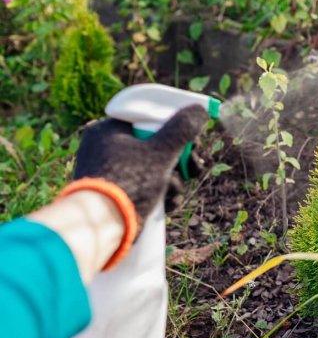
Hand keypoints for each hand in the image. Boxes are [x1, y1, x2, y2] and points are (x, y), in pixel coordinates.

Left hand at [74, 105, 208, 225]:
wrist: (99, 228)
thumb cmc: (127, 183)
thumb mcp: (161, 152)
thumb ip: (182, 129)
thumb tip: (199, 110)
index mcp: (108, 130)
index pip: (148, 120)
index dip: (174, 129)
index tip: (193, 141)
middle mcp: (107, 149)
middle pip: (155, 146)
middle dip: (180, 160)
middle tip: (196, 167)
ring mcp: (111, 172)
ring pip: (154, 169)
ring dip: (174, 181)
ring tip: (175, 192)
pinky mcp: (117, 194)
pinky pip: (146, 187)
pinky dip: (162, 194)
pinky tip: (169, 204)